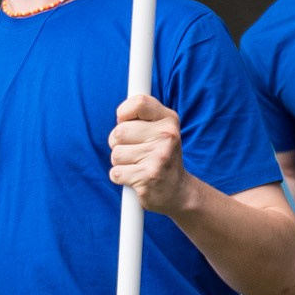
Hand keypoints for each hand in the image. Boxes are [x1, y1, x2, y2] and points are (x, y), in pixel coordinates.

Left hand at [109, 92, 188, 212]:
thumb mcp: (160, 130)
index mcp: (169, 120)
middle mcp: (167, 136)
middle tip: (134, 151)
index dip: (123, 113)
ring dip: (120, 163)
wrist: (178, 191)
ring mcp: (159, 157)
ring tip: (137, 166)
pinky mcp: (149, 177)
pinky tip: (135, 178)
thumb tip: (119, 115)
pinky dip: (120, 177)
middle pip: (119, 132)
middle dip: (118, 143)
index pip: (138, 102)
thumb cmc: (161, 157)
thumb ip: (142, 116)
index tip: (126, 123)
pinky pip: (116, 173)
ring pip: (116, 154)